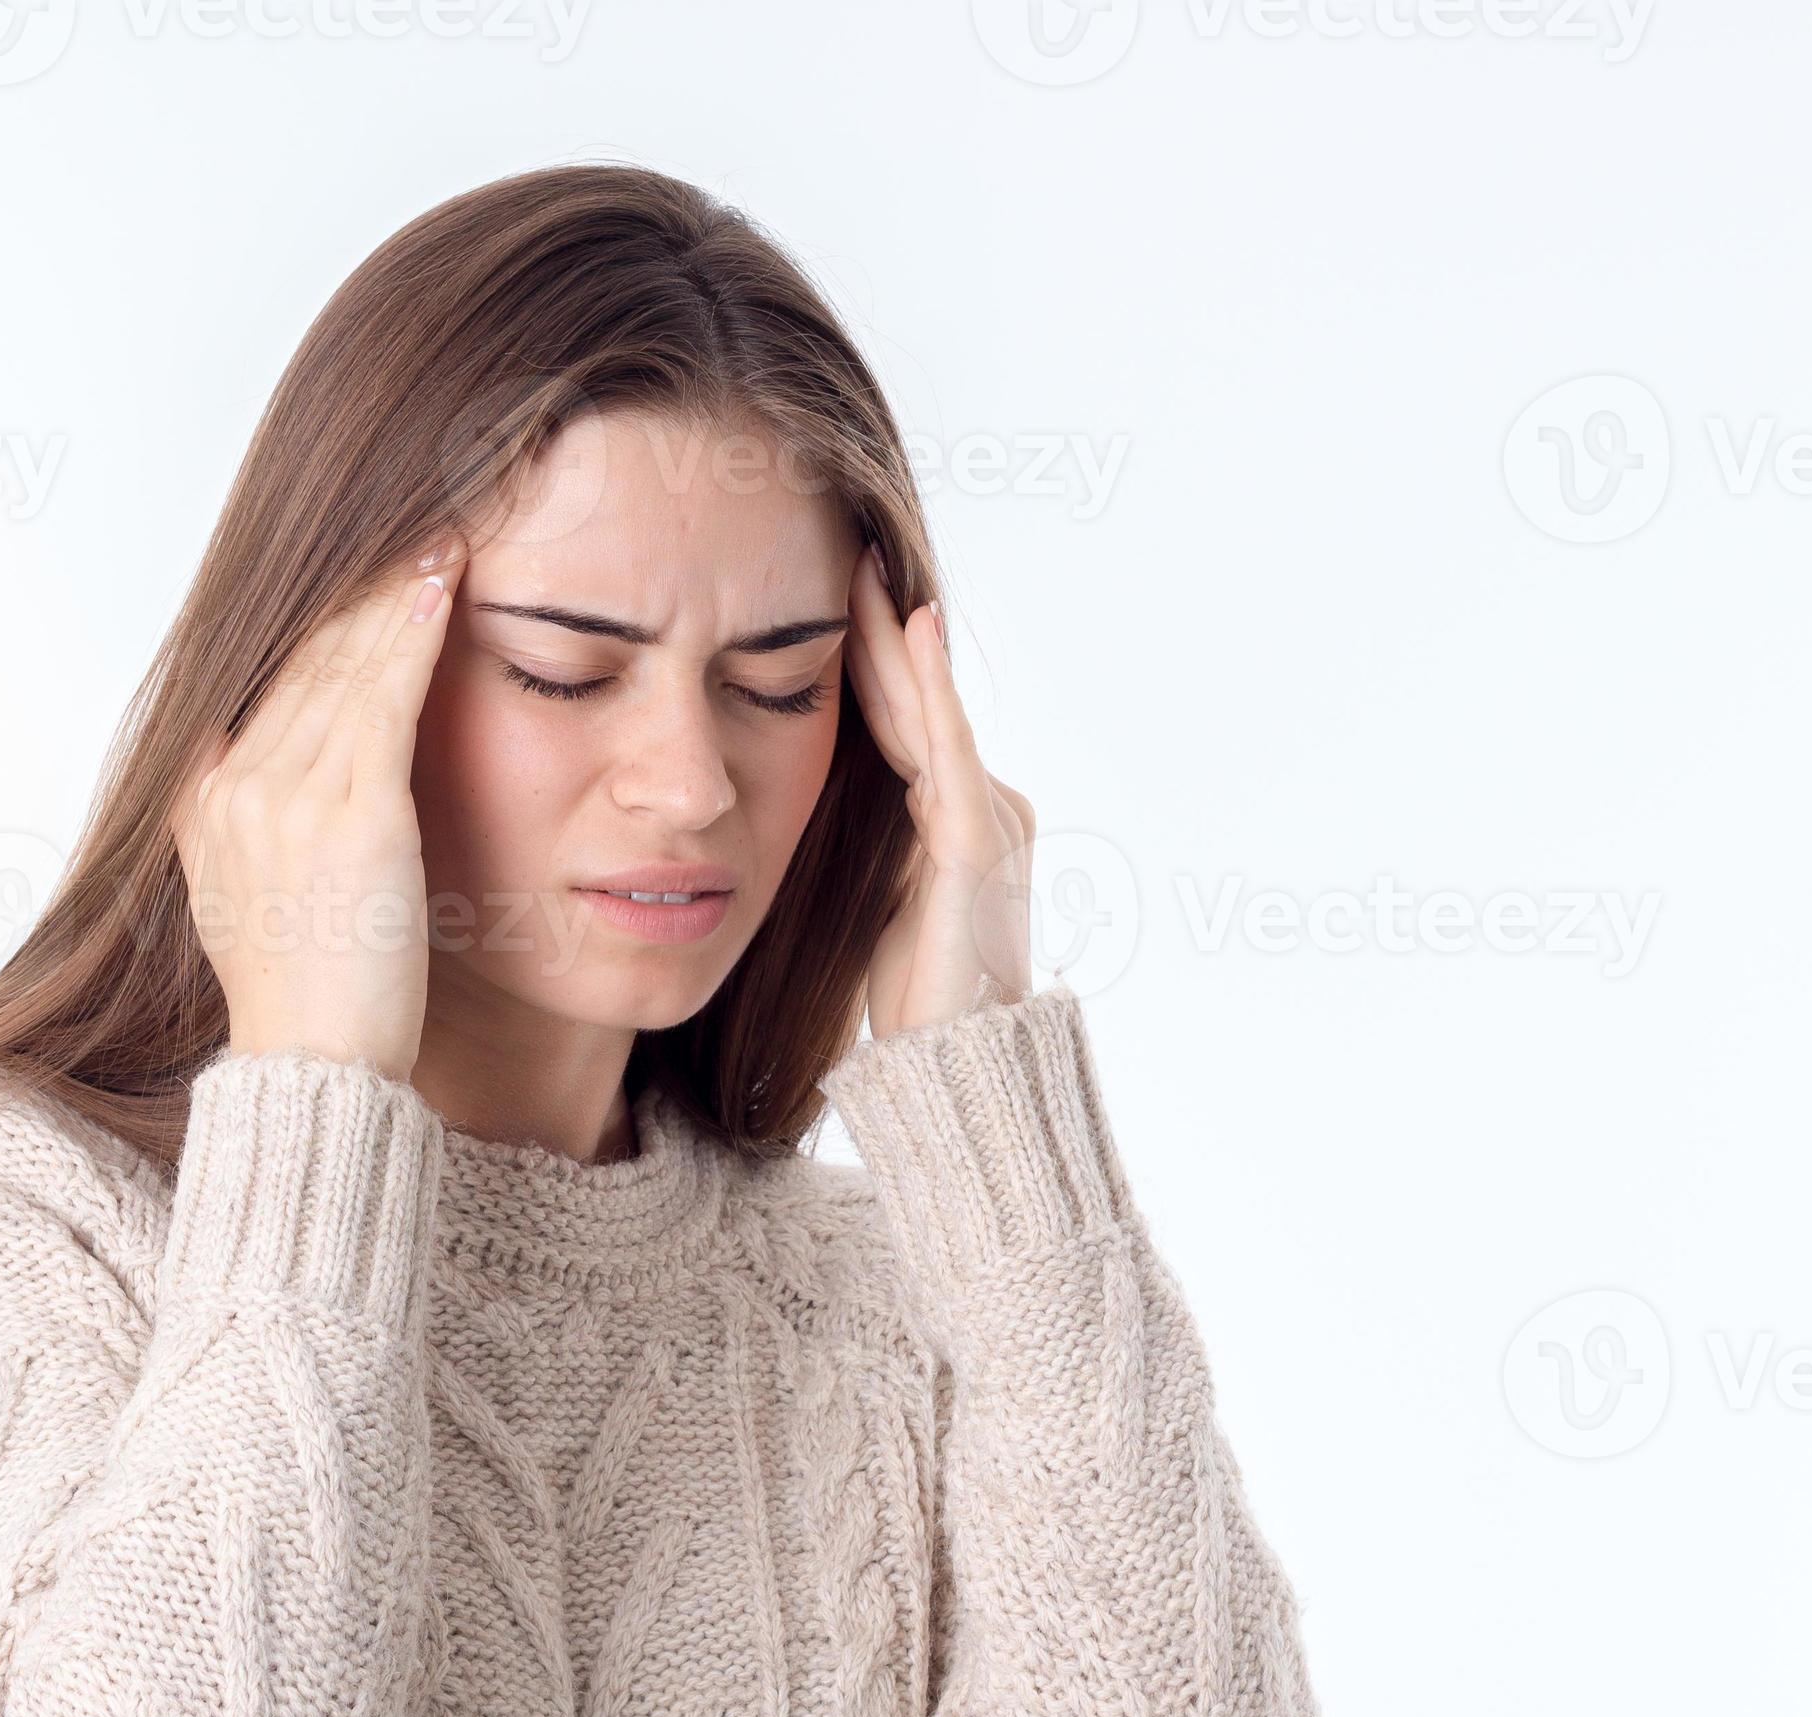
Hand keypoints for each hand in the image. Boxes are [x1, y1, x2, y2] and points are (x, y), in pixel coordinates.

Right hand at [170, 538, 468, 1080]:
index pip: (275, 680)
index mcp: (208, 802)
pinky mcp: (353, 815)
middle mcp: (238, 786)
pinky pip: (386, 697)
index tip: (369, 565)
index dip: (326, 617)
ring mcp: (290, 796)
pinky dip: (412, 632)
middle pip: (307, 656)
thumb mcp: (239, 901)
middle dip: (362, 585)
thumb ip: (238, 828)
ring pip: (346, 662)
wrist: (315, 1067)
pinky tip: (440, 583)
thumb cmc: (305, 1001)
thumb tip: (240, 764)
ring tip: (439, 531)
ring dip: (395, 588)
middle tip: (413, 519)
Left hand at [840, 541, 1035, 1039]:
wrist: (958, 1069)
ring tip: (871, 573)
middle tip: (851, 551)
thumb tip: (824, 801)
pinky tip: (916, 631)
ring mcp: (988, 824)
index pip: (904, 727)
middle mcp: (984, 810)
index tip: (838, 596)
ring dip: (899, 642)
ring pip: (932, 717)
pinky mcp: (975, 846)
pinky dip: (931, 689)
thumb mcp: (875, 902)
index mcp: (956, 823)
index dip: (873, 663)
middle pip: (916, 708)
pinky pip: (949, 750)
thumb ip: (870, 843)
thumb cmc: (914, 1003)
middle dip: (881, 633)